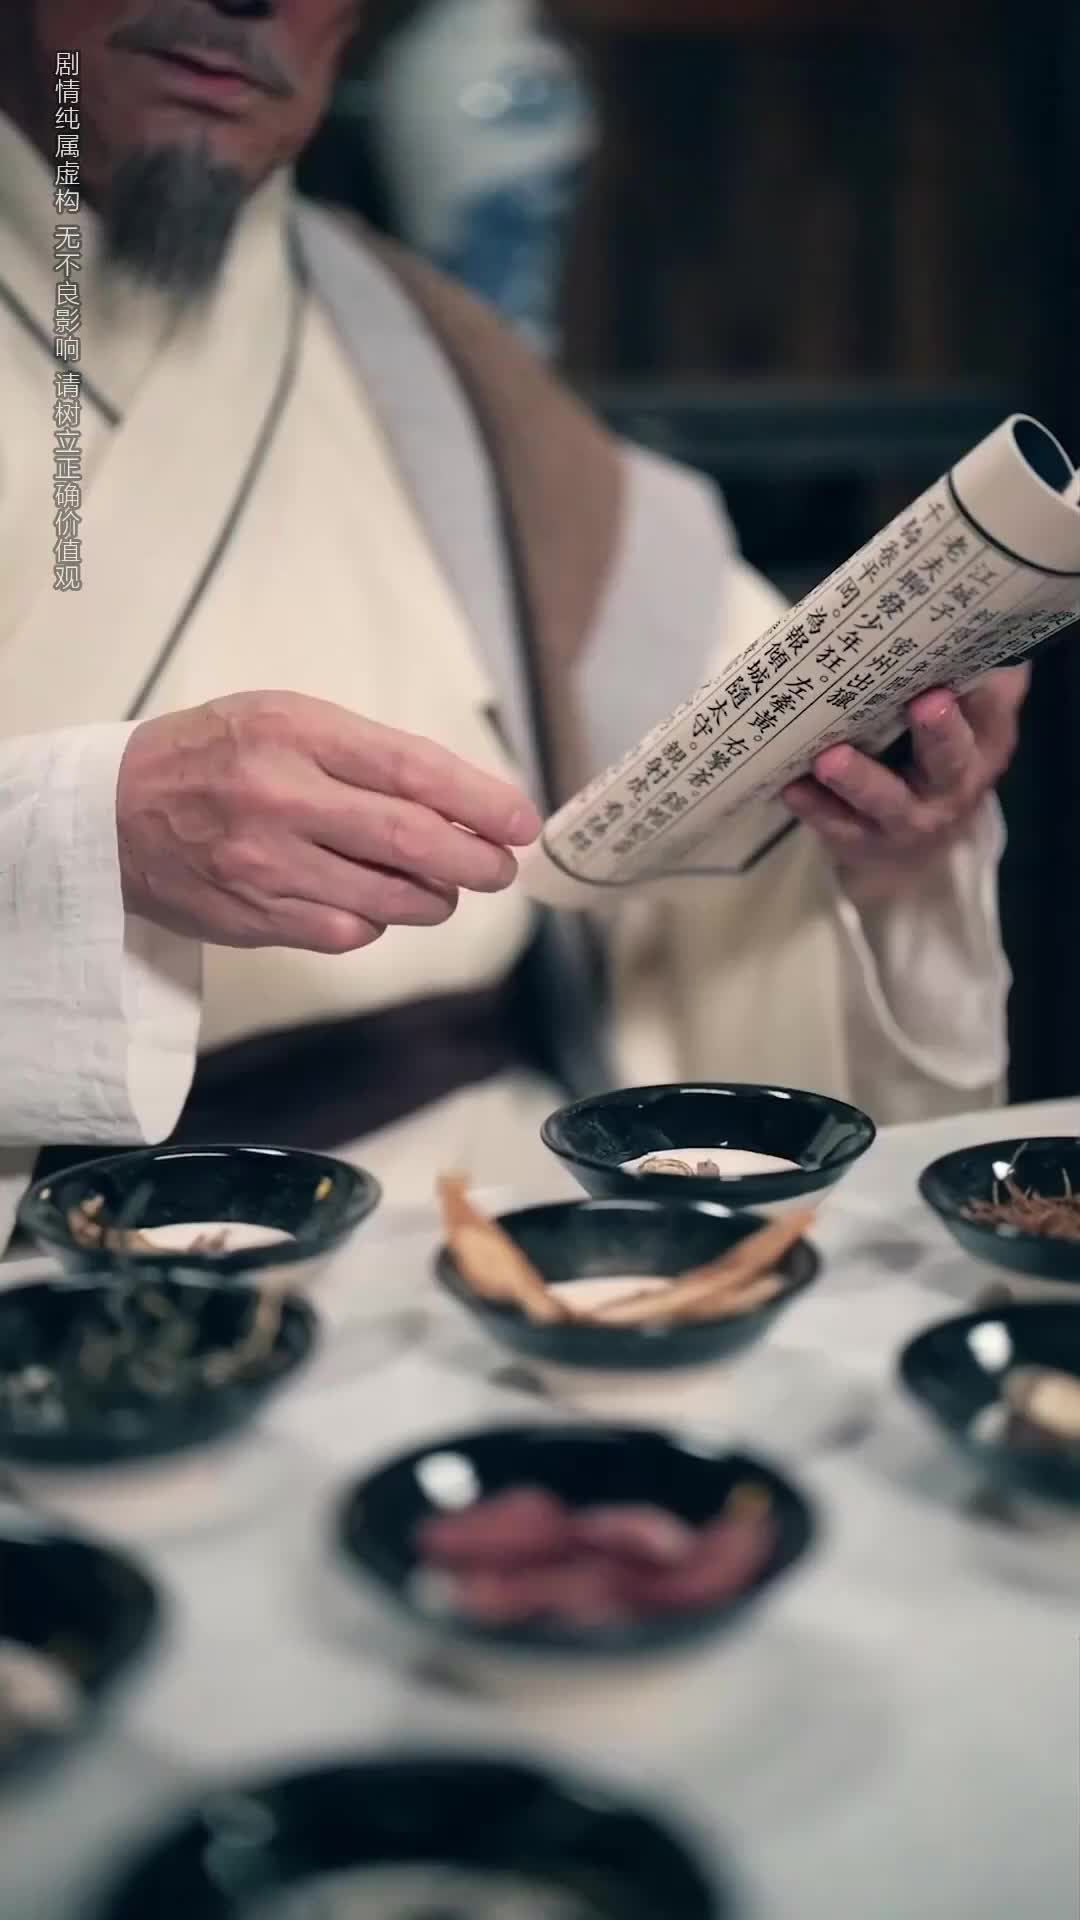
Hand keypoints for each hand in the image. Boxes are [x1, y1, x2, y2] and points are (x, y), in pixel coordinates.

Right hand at [116, 691, 539, 951]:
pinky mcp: (256, 918)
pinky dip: (378, 920)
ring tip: (439, 884)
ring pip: (391, 900)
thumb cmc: (212, 757)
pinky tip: (370, 901)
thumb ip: (368, 756)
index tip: (520, 822)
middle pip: (411, 842)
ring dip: (435, 898)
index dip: (481, 802)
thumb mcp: (285, 721)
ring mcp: (267, 865)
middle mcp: (281, 799)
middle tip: (498, 866)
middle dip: (475, 861)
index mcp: (295, 734)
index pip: (413, 770)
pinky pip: (349, 933)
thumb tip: (462, 803)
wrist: (110, 813)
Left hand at [782, 666, 1027, 901]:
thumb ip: (965, 674)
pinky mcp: (865, 841)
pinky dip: (814, 807)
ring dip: (859, 779)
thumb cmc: (934, 758)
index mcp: (983, 741)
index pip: (989, 708)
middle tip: (926, 703)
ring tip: (830, 758)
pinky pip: (839, 826)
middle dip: (938, 732)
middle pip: (949, 759)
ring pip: (888, 801)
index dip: (981, 686)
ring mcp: (910, 819)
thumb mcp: (965, 721)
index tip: (962, 656)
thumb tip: (966, 615)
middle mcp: (955, 784)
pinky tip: (791, 788)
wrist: (916, 848)